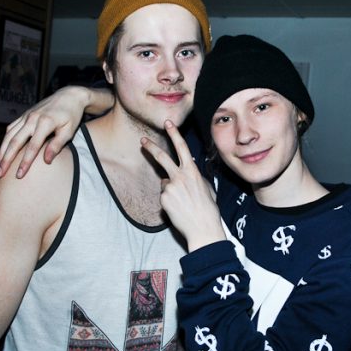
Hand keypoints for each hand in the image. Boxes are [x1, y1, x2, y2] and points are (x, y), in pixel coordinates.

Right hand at [0, 86, 90, 178]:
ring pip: (9, 135)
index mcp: (45, 123)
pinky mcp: (24, 115)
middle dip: (6, 159)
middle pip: (15, 142)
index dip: (25, 162)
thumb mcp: (69, 131)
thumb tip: (46, 161)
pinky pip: (10, 128)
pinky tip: (2, 152)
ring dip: (1, 152)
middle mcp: (33, 118)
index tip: (19, 175)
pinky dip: (5, 141)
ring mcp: (26, 116)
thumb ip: (57, 145)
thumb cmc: (71, 116)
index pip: (32, 146)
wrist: (68, 96)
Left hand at [141, 120, 224, 251]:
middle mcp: (180, 176)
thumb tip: (188, 172)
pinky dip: (169, 200)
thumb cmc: (208, 209)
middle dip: (150, 146)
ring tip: (182, 202)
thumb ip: (195, 176)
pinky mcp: (164, 198)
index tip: (167, 123)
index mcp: (192, 171)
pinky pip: (164, 195)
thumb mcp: (207, 187)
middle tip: (142, 140)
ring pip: (165, 182)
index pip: (182, 147)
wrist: (203, 228)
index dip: (174, 133)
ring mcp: (170, 187)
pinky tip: (178, 208)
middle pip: (162, 156)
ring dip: (170, 189)